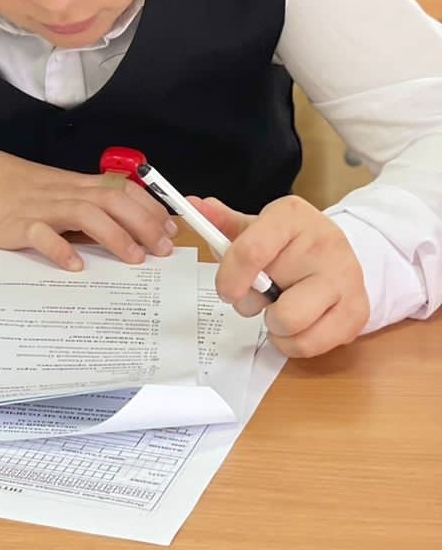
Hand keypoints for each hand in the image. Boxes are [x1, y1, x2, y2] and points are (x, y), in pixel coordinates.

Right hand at [0, 150, 177, 269]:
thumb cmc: (19, 192)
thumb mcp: (58, 192)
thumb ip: (88, 205)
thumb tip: (127, 227)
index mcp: (77, 184)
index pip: (122, 188)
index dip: (149, 207)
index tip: (169, 229)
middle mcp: (65, 193)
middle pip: (112, 199)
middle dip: (143, 222)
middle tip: (161, 249)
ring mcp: (42, 208)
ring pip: (85, 213)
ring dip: (114, 235)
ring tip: (133, 258)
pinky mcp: (19, 224)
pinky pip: (42, 235)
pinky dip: (60, 249)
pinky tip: (74, 266)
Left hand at [189, 194, 369, 357]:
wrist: (340, 254)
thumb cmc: (289, 244)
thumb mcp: (257, 227)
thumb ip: (222, 221)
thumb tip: (192, 205)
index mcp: (291, 217)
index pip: (251, 251)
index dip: (230, 277)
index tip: (225, 290)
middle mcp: (323, 243)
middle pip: (267, 291)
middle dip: (250, 303)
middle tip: (259, 296)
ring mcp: (345, 277)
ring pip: (289, 321)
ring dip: (273, 325)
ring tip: (277, 310)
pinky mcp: (357, 310)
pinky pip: (310, 344)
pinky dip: (292, 343)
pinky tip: (295, 326)